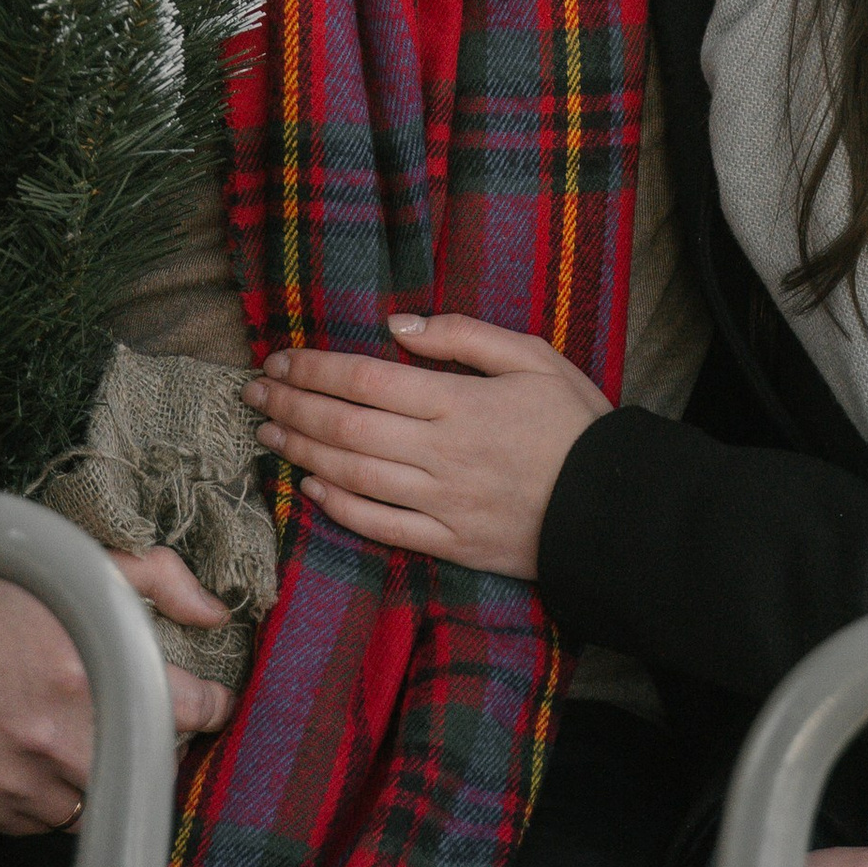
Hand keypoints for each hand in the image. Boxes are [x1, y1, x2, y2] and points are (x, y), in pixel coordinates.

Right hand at [0, 545, 238, 833]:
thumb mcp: (81, 564)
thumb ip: (160, 581)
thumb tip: (217, 613)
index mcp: (90, 672)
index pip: (189, 712)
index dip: (210, 706)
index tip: (211, 703)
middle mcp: (59, 735)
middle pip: (147, 768)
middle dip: (154, 743)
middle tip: (142, 719)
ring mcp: (21, 778)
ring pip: (97, 805)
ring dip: (103, 777)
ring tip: (87, 739)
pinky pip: (43, 824)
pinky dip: (52, 798)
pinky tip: (42, 760)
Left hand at [253, 315, 610, 577]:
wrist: (614, 508)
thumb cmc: (576, 424)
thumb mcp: (534, 357)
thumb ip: (465, 336)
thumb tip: (399, 324)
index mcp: (460, 401)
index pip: (367, 379)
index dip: (315, 369)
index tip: (279, 360)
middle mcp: (441, 453)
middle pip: (347, 426)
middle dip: (292, 407)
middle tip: (253, 393)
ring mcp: (441, 502)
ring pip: (352, 475)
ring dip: (302, 452)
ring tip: (266, 435)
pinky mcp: (447, 541)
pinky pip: (380, 524)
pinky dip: (338, 506)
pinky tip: (311, 487)